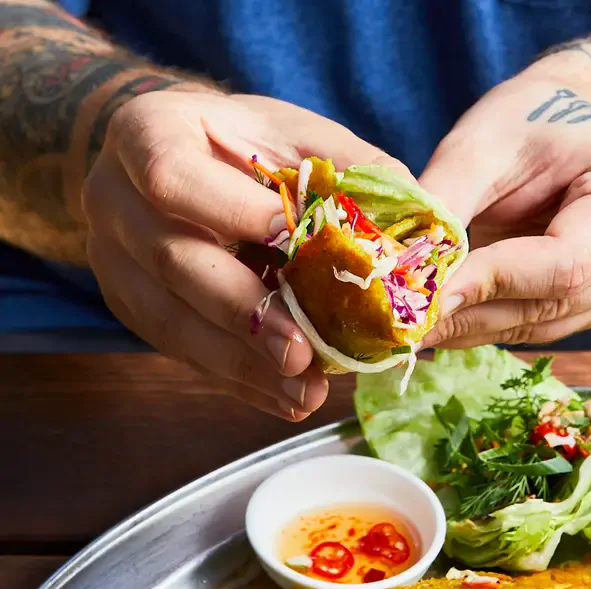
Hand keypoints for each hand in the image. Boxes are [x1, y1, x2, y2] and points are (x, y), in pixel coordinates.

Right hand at [83, 91, 404, 419]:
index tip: (293, 243)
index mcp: (150, 135)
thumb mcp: (288, 133)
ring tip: (302, 393)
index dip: (231, 212)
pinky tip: (282, 397)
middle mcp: (115, 201)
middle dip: (243, 313)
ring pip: (173, 322)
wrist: (168, 164)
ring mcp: (116, 262)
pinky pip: (182, 352)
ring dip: (241, 365)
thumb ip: (344, 167)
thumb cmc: (238, 144)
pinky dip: (237, 378)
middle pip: (173, 262)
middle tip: (300, 353)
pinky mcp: (134, 308)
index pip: (174, 177)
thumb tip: (419, 216)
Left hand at [418, 73, 590, 348]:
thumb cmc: (529, 122)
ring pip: (539, 326)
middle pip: (551, 306)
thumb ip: (447, 203)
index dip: (491, 283)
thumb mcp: (481, 144)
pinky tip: (444, 317)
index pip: (564, 264)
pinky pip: (536, 326)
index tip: (425, 294)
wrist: (569, 131)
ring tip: (414, 321)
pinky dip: (485, 324)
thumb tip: (404, 270)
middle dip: (470, 314)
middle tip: (403, 321)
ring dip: (471, 327)